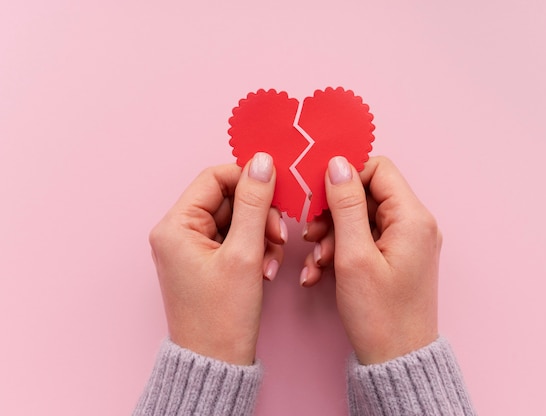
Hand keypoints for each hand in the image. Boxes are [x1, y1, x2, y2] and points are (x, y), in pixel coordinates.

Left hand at [148, 153, 286, 364]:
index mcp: (175, 225)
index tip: (277, 191)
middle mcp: (178, 232)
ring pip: (236, 220)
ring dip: (261, 234)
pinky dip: (255, 249)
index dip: (249, 179)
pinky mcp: (206, 262)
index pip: (214, 178)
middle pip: (227, 199)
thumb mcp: (244, 254)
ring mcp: (192, 248)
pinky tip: (266, 270)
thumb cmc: (222, 317)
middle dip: (259, 215)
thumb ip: (254, 203)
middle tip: (279, 235)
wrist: (216, 363)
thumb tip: (262, 162)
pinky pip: (235, 240)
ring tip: (271, 261)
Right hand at [302, 156, 440, 363]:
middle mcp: (414, 224)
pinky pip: (364, 241)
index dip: (346, 176)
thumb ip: (346, 205)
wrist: (397, 361)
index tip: (319, 195)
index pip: (378, 169)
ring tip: (316, 261)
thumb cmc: (380, 316)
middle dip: (334, 212)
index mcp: (412, 218)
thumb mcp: (354, 256)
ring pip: (361, 219)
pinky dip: (341, 251)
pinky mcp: (396, 258)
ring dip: (333, 235)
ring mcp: (406, 242)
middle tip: (312, 233)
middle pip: (367, 194)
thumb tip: (338, 164)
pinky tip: (320, 272)